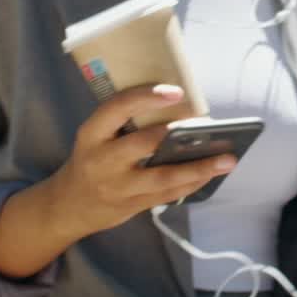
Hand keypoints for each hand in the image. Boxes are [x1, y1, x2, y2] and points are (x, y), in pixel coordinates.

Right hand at [48, 84, 235, 240]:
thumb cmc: (91, 158)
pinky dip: (192, 183)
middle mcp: (101, 160)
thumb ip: (124, 124)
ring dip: (198, 168)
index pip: (116, 109)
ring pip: (162, 177)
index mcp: (91, 134)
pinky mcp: (131, 206)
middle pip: (142, 145)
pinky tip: (212, 174)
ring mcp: (117, 187)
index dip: (145, 98)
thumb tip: (178, 107)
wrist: (68, 205)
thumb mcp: (96, 136)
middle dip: (177, 135)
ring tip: (227, 159)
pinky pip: (167, 195)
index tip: (176, 91)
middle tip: (210, 126)